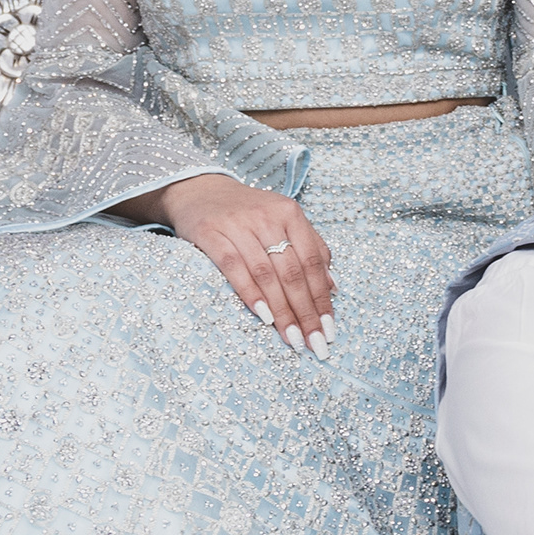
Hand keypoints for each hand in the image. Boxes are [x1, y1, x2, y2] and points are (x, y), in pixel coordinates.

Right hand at [154, 175, 331, 352]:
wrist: (200, 191)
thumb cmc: (248, 213)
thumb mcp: (283, 221)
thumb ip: (311, 248)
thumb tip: (333, 287)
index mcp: (290, 213)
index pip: (313, 262)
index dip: (322, 298)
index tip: (329, 329)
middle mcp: (267, 217)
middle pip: (292, 272)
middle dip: (305, 312)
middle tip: (314, 343)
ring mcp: (238, 225)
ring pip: (266, 274)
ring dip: (282, 310)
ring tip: (292, 338)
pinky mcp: (211, 234)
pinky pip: (234, 268)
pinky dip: (250, 293)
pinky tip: (263, 316)